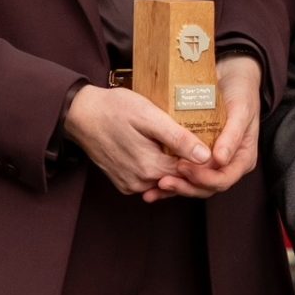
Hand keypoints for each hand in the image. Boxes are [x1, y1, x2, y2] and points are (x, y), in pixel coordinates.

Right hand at [63, 83, 210, 194]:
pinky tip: (164, 151)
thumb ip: (177, 138)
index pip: (191, 173)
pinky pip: (150, 180)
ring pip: (165, 180)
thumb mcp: (149, 116)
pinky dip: (159, 169)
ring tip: (185, 145)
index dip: (205, 160)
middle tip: (202, 141)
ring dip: (176, 167)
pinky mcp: (123, 182)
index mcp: (150, 167)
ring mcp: (130, 185)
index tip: (214, 144)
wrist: (80, 115)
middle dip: (192, 165)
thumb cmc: (114, 109)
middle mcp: (140, 182)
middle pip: (179, 178)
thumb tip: (206, 156)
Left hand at [149, 55, 261, 201]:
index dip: (203, 179)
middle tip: (163, 181)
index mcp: (242, 158)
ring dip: (176, 188)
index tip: (183, 167)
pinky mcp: (200, 156)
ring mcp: (214, 161)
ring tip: (153, 188)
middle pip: (207, 187)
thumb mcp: (240, 110)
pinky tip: (153, 187)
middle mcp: (228, 164)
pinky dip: (172, 179)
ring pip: (195, 184)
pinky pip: (187, 173)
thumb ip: (233, 135)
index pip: (223, 180)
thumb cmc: (240, 93)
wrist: (233, 77)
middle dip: (185, 187)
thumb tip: (220, 159)